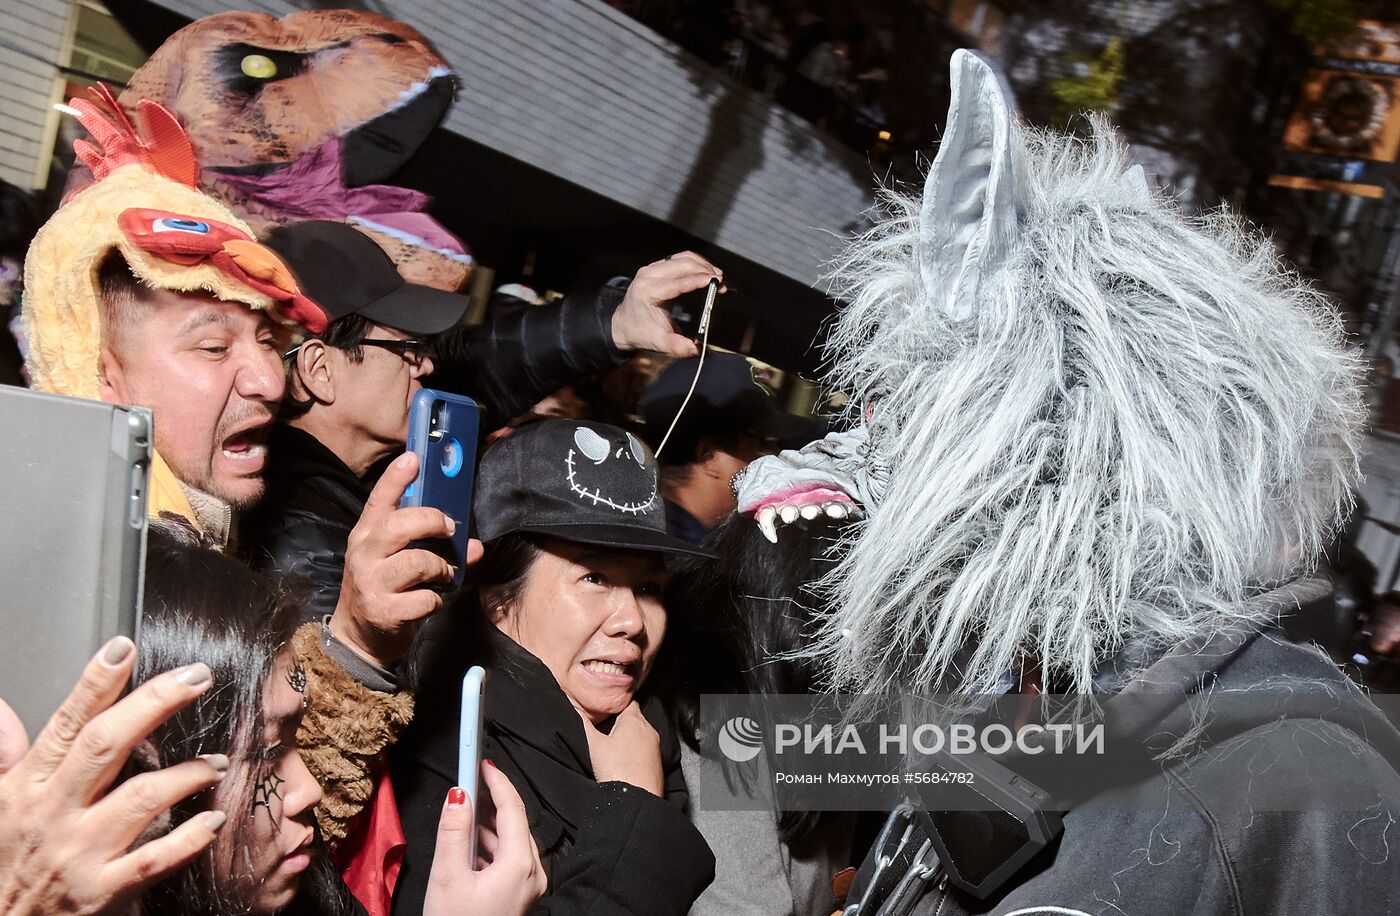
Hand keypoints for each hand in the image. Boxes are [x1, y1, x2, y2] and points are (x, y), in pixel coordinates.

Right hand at [0, 637, 228, 915]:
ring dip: (187, 772)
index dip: (94, 683)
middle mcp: (54, 814)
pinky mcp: (104, 891)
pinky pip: (156, 859)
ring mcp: (81, 853)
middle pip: (106, 745)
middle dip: (155, 704)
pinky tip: (213, 819)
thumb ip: (5, 752)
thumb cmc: (5, 860)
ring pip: (140, 798)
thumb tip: (3, 709)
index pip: (67, 723)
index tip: (123, 647)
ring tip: (219, 760)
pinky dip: (190, 837)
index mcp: (29, 786)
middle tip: (196, 677)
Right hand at [332, 452, 484, 666]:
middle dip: (432, 522)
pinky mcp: (384, 610)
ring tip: (443, 574)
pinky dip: (436, 599)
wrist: (357, 636)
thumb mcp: (395, 559)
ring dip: (440, 567)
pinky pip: (425, 598)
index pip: (379, 499)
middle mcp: (364, 553)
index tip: (414, 458)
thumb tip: (474, 546)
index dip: (396, 477)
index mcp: (366, 533)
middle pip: (400, 525)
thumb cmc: (382, 587)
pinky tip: (430, 599)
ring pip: (417, 561)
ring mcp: (371, 582)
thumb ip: (431, 545)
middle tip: (449, 529)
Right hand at [424, 761, 544, 915]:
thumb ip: (453, 831)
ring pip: (512, 842)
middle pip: (515, 823)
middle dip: (492, 801)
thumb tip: (457, 795)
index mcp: (520, 865)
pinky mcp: (520, 897)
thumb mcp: (447, 877)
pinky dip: (490, 847)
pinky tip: (469, 847)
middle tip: (471, 781)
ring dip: (489, 825)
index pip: (512, 808)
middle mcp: (533, 874)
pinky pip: (510, 859)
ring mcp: (529, 888)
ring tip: (464, 812)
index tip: (482, 761)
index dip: (496, 780)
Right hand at [578, 701, 663, 795]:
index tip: (606, 711)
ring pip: (640, 735)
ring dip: (628, 739)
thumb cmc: (617, 770)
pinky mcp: (657, 763)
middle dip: (621, 722)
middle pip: (634, 718)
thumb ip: (583, 723)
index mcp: (634, 720)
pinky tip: (623, 763)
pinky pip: (645, 751)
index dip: (616, 705)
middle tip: (605, 731)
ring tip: (612, 749)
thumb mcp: (593, 744)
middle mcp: (648, 730)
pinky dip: (635, 753)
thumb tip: (574, 710)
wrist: (636, 799)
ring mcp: (655, 747)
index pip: (628, 702)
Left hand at [610, 251, 724, 356]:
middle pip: (682, 264)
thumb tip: (698, 348)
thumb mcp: (659, 343)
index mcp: (648, 291)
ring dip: (702, 264)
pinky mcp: (656, 267)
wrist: (622, 325)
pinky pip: (678, 258)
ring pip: (682, 257)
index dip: (699, 279)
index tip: (718, 281)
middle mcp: (648, 275)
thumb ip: (678, 346)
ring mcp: (651, 268)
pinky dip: (695, 263)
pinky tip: (706, 272)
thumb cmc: (640, 332)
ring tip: (717, 276)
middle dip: (705, 270)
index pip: (678, 282)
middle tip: (722, 282)